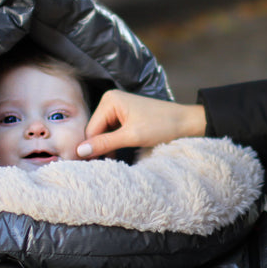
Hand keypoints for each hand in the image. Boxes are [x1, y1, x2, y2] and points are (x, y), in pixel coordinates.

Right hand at [77, 90, 206, 157]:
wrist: (186, 122)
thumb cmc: (162, 125)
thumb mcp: (132, 136)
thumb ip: (105, 143)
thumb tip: (80, 151)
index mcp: (110, 100)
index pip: (91, 129)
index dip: (90, 148)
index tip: (88, 166)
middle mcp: (111, 100)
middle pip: (95, 130)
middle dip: (98, 147)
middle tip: (101, 166)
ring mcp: (118, 107)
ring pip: (103, 132)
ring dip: (106, 146)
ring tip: (110, 161)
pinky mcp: (125, 115)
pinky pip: (112, 131)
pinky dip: (113, 142)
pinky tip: (116, 153)